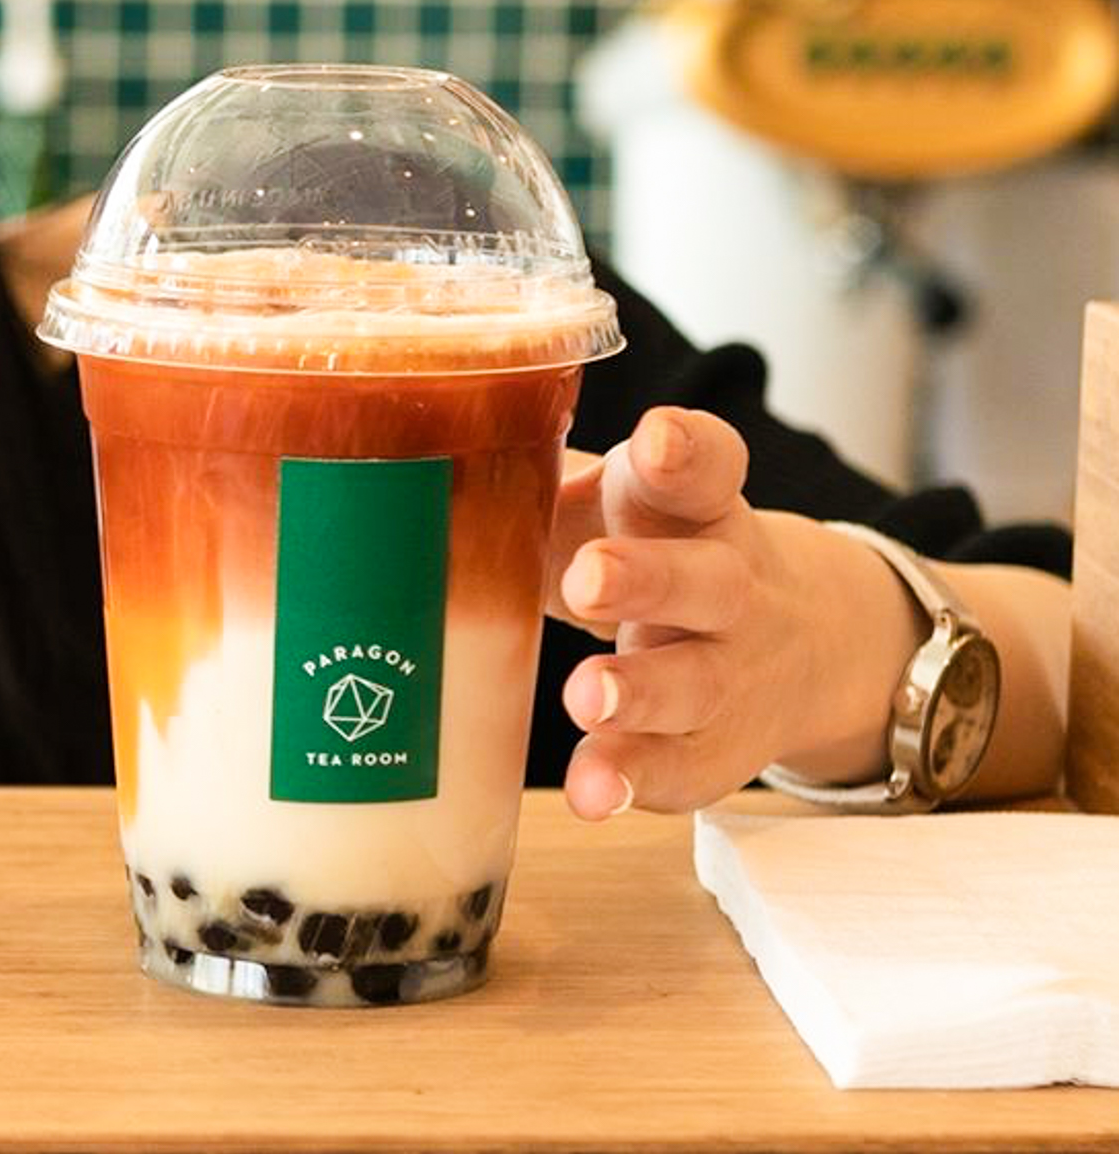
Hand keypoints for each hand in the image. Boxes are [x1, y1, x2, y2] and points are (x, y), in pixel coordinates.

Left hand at [543, 407, 916, 820]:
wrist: (799, 642)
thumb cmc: (655, 552)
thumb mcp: (620, 506)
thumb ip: (545, 482)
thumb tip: (436, 454)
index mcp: (692, 509)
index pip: (704, 468)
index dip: (684, 452)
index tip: (657, 439)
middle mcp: (726, 586)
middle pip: (703, 579)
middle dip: (649, 577)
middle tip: (589, 577)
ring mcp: (729, 672)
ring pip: (694, 682)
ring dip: (638, 691)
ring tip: (584, 697)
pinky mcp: (714, 749)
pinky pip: (678, 769)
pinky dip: (633, 782)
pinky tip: (592, 796)